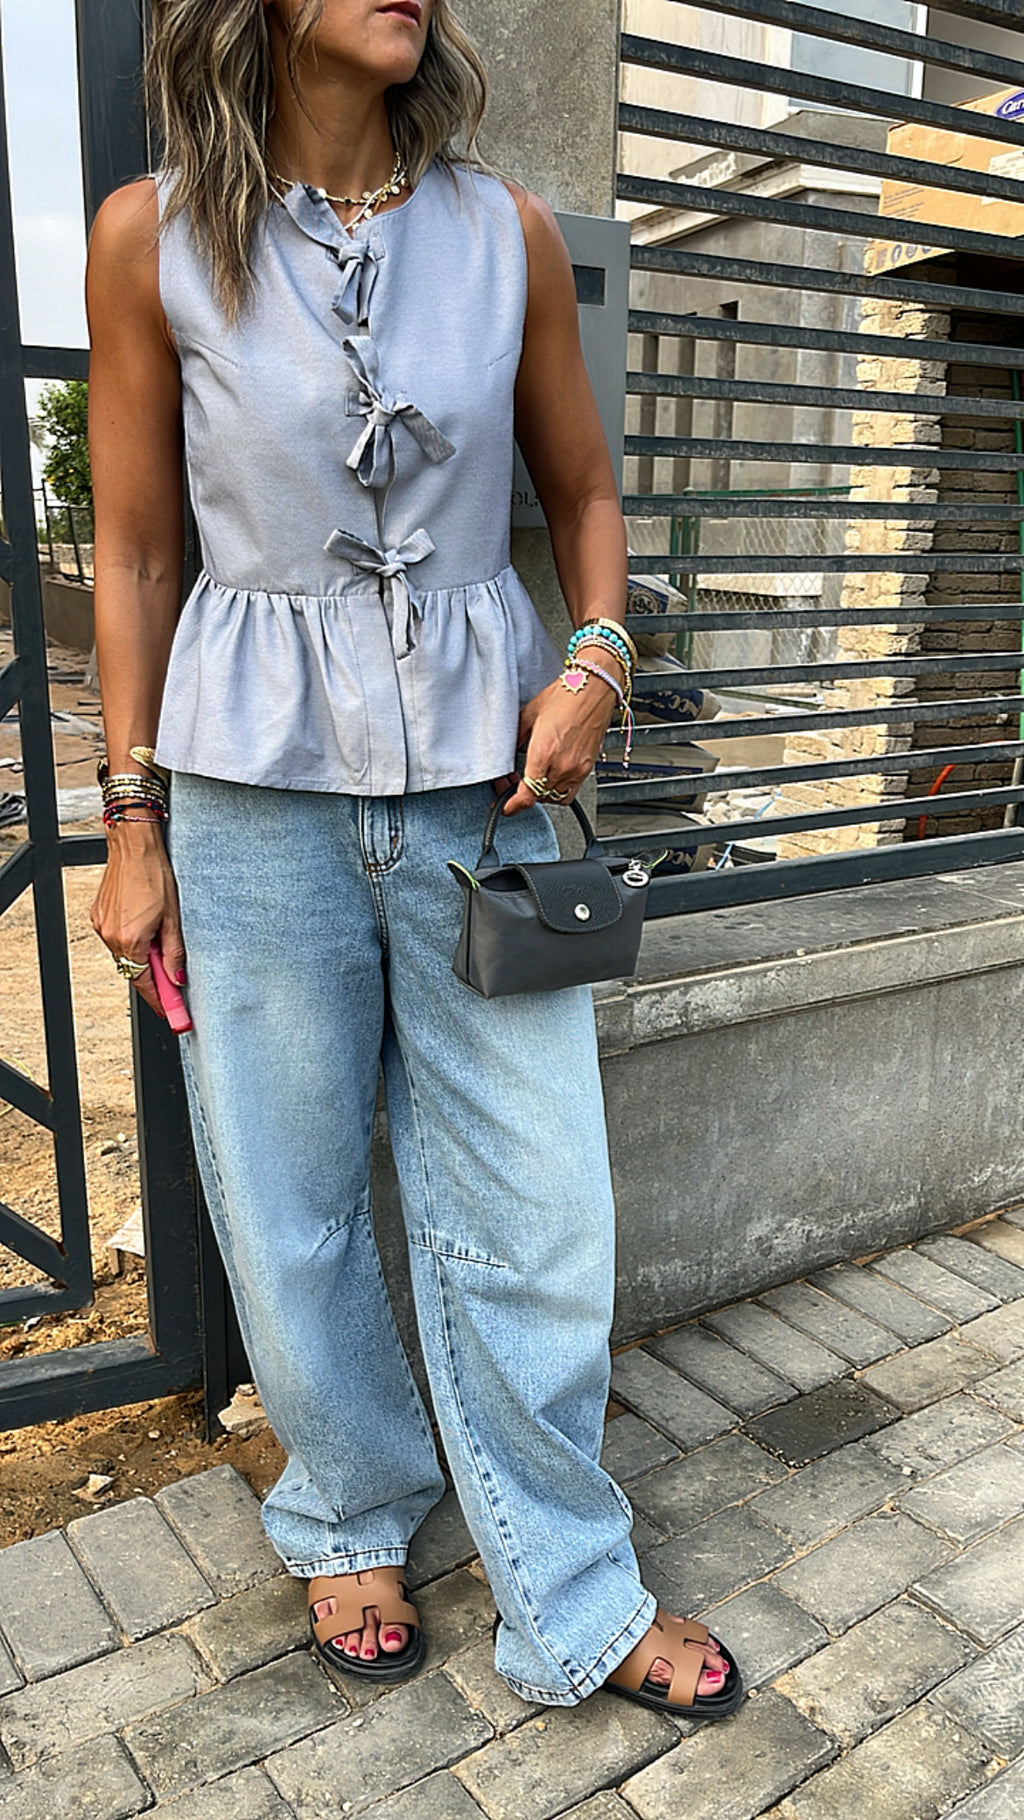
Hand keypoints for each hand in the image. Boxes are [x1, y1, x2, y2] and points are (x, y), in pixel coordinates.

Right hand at [90, 822, 185, 1020]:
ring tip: (161, 937)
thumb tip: (177, 977)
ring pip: (125, 953)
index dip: (160, 1000)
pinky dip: (132, 939)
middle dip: (153, 977)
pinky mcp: (98, 915)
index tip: (172, 1013)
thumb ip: (174, 952)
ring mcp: (102, 926)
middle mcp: (111, 936)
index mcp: (130, 939)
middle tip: (173, 981)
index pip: (144, 983)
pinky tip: (145, 924)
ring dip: (143, 955)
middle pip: (133, 970)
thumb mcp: (173, 918)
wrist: (133, 846)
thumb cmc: (155, 875)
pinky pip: (116, 937)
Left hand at [497, 672, 617, 814]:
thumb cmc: (565, 696)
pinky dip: (557, 791)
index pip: (527, 794)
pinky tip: (551, 778)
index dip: (514, 806)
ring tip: (534, 779)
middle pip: (538, 797)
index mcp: (544, 752)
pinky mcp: (588, 768)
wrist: (593, 689)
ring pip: (554, 798)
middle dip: (524, 793)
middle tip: (515, 782)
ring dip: (541, 793)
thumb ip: (516, 739)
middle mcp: (562, 765)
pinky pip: (570, 792)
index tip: (507, 807)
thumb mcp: (529, 715)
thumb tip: (508, 753)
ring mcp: (577, 769)